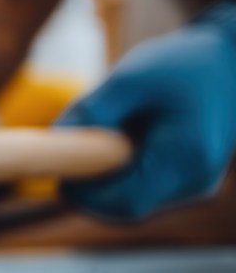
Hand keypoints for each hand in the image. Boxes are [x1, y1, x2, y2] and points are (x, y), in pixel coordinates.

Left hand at [57, 2, 235, 219]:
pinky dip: (120, 176)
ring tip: (103, 139)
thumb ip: (93, 110)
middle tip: (68, 158)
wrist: (231, 63)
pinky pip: (143, 190)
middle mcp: (196, 183)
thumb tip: (55, 141)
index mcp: (186, 158)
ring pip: (133, 202)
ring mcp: (194, 187)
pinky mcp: (186, 183)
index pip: (125, 203)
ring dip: (104, 182)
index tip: (58, 174)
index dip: (84, 197)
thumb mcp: (131, 78)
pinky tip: (120, 143)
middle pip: (127, 208)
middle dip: (90, 191)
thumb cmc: (183, 65)